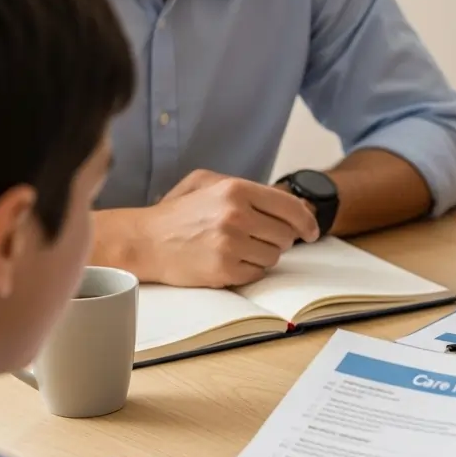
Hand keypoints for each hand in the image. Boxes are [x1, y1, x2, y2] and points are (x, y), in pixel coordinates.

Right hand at [138, 170, 320, 287]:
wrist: (144, 241)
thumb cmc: (179, 213)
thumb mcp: (208, 182)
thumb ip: (249, 189)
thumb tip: (290, 202)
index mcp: (235, 190)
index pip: (291, 207)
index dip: (307, 222)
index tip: (311, 232)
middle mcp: (236, 215)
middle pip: (286, 235)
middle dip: (278, 239)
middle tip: (256, 238)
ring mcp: (230, 244)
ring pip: (274, 256)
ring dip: (262, 255)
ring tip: (236, 248)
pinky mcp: (224, 269)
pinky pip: (257, 274)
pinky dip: (249, 270)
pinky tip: (228, 261)